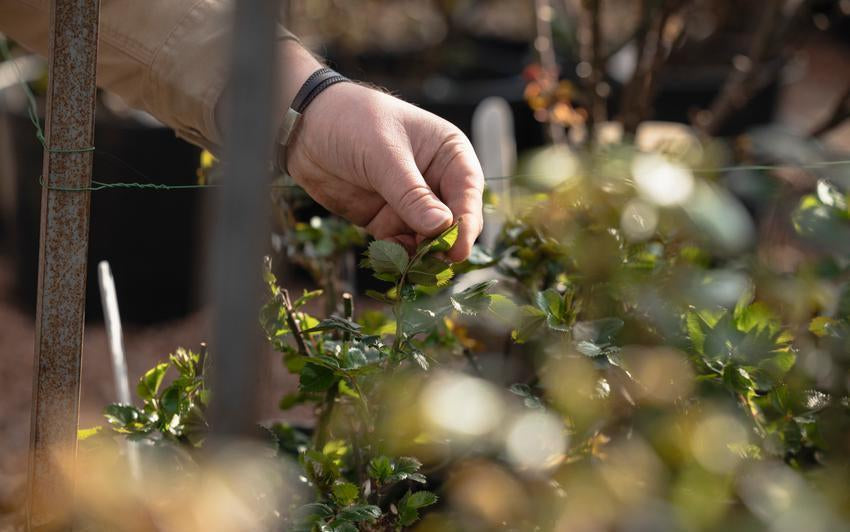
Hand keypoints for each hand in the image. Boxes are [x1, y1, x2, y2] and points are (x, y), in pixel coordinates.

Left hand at [281, 49, 483, 261]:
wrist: (305, 127)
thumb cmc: (352, 122)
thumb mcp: (384, 154)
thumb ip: (411, 193)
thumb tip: (442, 227)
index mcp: (448, 154)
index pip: (468, 191)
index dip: (466, 222)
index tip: (457, 249)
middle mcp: (436, 180)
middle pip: (453, 221)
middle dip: (444, 243)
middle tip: (432, 262)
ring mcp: (411, 203)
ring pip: (428, 239)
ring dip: (421, 255)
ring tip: (409, 265)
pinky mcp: (387, 220)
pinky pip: (401, 246)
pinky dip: (398, 256)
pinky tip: (389, 259)